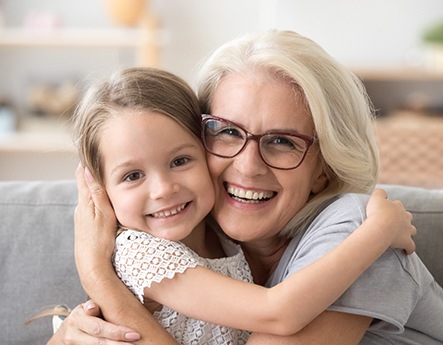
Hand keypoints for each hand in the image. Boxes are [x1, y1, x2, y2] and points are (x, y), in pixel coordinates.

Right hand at [48, 300, 139, 343]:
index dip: (117, 332)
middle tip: (135, 341)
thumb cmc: (82, 317)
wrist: (64, 333)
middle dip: (119, 344)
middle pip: (99, 342)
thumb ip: (92, 307)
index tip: (134, 334)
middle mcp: (73, 334)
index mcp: (77, 319)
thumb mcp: (85, 308)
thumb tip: (92, 307)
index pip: (99, 327)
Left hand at [74, 164, 117, 287]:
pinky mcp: (86, 225)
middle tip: (103, 158)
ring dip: (95, 184)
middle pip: (85, 183)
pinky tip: (103, 199)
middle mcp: (81, 207)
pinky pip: (91, 205)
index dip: (87, 161)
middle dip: (92, 170)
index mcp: (85, 202)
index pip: (83, 175)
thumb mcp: (104, 215)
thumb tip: (87, 170)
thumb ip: (97, 193)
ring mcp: (82, 217)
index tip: (93, 149)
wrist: (91, 266)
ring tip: (106, 174)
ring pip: (88, 195)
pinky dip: (96, 197)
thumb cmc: (99, 241)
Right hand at [366, 189, 416, 254]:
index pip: (397, 204)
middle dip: (403, 218)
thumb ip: (379, 193)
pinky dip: (409, 249)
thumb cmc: (377, 212)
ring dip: (408, 231)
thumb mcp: (375, 197)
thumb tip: (382, 193)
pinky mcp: (406, 241)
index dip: (392, 207)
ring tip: (401, 234)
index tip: (385, 210)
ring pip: (412, 230)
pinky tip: (406, 251)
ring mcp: (407, 230)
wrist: (381, 227)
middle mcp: (405, 217)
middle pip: (407, 216)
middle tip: (394, 221)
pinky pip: (411, 246)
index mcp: (397, 207)